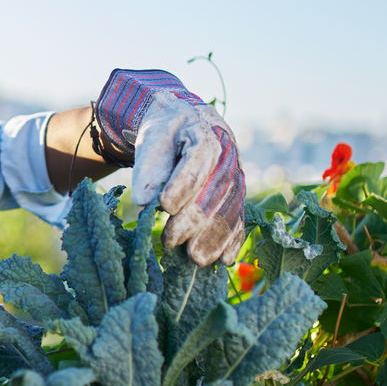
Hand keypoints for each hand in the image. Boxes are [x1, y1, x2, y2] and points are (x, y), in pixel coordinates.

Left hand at [93, 69, 245, 266]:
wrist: (185, 124)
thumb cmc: (164, 136)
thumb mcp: (151, 142)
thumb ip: (149, 168)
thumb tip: (147, 202)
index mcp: (204, 131)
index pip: (198, 158)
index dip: (183, 184)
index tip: (164, 207)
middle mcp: (228, 153)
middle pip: (216, 189)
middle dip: (194, 219)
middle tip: (171, 241)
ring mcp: (237, 174)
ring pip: (230, 207)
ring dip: (214, 236)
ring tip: (196, 259)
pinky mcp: (238, 193)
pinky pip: (239, 218)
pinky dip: (233, 240)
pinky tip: (225, 260)